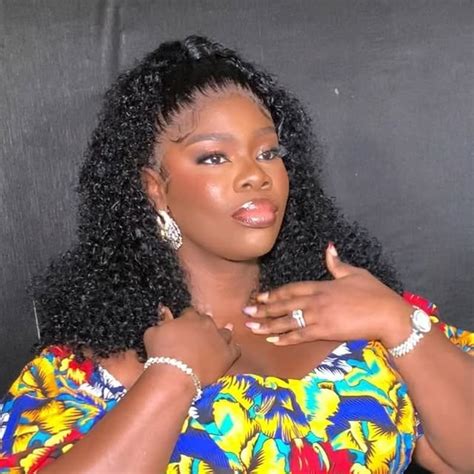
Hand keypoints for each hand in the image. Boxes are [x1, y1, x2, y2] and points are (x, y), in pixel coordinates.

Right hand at [144, 307, 240, 385]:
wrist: (174, 375)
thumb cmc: (160, 354)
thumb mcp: (152, 333)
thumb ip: (161, 321)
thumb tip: (165, 313)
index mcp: (190, 317)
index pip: (190, 312)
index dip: (187, 319)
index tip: (184, 326)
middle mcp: (207, 324)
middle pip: (208, 320)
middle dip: (203, 325)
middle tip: (199, 335)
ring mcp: (219, 339)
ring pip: (225, 332)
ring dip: (221, 334)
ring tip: (218, 340)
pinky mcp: (228, 355)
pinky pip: (236, 349)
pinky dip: (233, 349)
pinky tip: (230, 351)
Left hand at [243, 243, 411, 345]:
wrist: (387, 315)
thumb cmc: (374, 292)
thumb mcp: (355, 272)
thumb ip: (336, 263)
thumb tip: (328, 248)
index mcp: (321, 286)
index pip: (290, 289)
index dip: (273, 294)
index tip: (259, 297)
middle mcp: (315, 301)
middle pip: (283, 305)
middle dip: (263, 310)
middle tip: (245, 313)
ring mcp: (318, 317)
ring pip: (287, 321)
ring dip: (268, 325)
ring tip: (252, 328)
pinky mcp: (324, 332)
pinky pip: (300, 336)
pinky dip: (286, 338)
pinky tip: (273, 341)